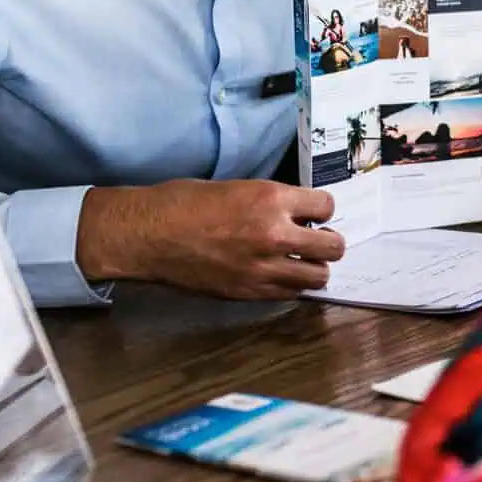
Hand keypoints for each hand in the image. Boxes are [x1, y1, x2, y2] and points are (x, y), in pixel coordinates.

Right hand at [76, 179, 344, 300]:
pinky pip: (291, 294)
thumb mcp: (237, 187)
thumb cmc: (184, 203)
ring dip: (314, 267)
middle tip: (314, 239)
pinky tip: (279, 275)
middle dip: (328, 241)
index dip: (321, 209)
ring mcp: (264, 267)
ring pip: (318, 276)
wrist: (148, 234)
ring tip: (299, 260)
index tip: (312, 213)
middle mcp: (275, 234)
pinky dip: (291, 285)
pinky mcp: (249, 292)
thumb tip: (297, 211)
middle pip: (333, 246)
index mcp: (271, 199)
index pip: (327, 205)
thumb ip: (272, 202)